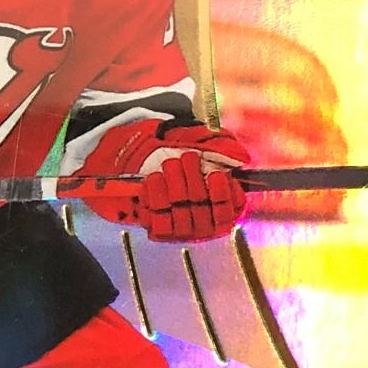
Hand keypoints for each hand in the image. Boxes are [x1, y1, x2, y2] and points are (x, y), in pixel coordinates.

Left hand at [80, 123, 254, 242]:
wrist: (125, 151)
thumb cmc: (166, 145)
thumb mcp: (193, 139)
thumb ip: (219, 146)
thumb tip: (241, 156)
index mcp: (217, 202)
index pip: (230, 210)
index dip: (225, 196)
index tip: (217, 176)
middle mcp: (201, 219)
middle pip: (204, 212)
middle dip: (195, 183)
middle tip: (185, 159)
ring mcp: (179, 227)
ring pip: (183, 218)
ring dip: (177, 189)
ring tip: (168, 166)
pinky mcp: (157, 229)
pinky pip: (159, 222)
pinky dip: (157, 200)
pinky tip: (153, 181)